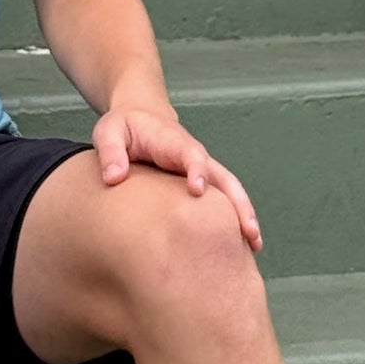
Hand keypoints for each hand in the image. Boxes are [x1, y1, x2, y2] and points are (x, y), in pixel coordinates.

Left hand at [92, 105, 262, 251]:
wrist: (140, 118)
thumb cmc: (124, 127)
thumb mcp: (109, 132)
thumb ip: (111, 152)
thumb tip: (114, 178)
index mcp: (173, 142)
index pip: (190, 154)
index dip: (197, 170)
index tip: (198, 190)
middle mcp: (195, 156)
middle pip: (223, 177)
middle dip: (237, 203)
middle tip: (247, 230)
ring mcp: (203, 169)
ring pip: (230, 191)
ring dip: (244, 215)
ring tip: (255, 244)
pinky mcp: (203, 182)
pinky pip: (224, 200)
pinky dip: (236, 218)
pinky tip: (244, 245)